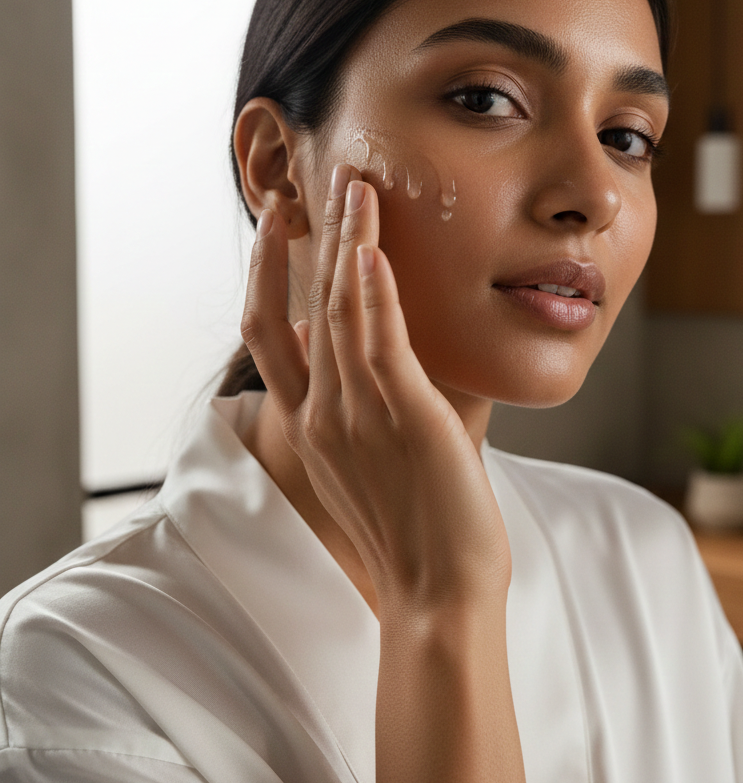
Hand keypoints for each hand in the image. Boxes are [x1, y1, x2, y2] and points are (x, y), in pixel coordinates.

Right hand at [240, 165, 510, 610]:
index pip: (270, 333)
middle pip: (299, 306)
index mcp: (309, 426)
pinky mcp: (404, 419)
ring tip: (356, 188)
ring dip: (348, 242)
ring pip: (339, 311)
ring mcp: (357, 416)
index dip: (265, 274)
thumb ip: (379, 402)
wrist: (437, 599)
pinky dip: (374, 292)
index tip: (277, 227)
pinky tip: (373, 249)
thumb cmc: (417, 529)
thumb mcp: (378, 460)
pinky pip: (381, 343)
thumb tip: (400, 352)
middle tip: (314, 183)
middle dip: (305, 239)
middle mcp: (320, 415)